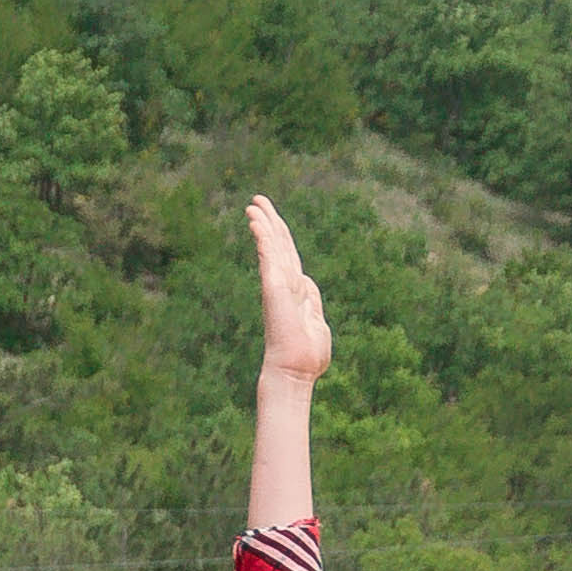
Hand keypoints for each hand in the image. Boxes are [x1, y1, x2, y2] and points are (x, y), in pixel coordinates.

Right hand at [248, 196, 329, 381]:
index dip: (281, 236)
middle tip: (257, 200)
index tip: (272, 219)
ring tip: (253, 204)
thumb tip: (308, 285)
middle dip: (269, 220)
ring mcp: (278, 285)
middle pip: (278, 244)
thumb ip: (314, 303)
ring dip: (262, 222)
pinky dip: (263, 237)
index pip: (289, 256)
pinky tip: (255, 221)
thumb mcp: (318, 324)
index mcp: (297, 291)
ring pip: (272, 245)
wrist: (297, 370)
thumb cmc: (309, 357)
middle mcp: (285, 284)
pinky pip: (268, 256)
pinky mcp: (273, 287)